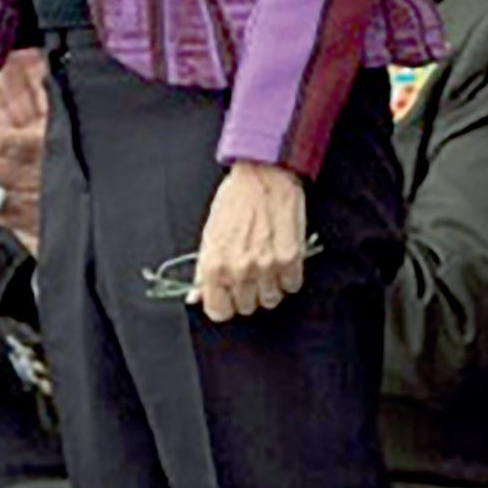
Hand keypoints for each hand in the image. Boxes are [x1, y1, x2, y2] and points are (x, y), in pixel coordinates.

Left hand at [191, 161, 305, 321]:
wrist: (263, 174)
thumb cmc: (235, 200)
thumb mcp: (209, 234)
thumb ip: (202, 271)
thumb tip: (195, 298)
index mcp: (214, 266)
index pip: (219, 312)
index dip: (225, 304)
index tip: (230, 295)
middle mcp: (239, 270)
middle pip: (247, 308)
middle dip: (249, 292)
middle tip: (250, 268)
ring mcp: (266, 266)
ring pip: (271, 300)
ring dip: (270, 285)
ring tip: (267, 260)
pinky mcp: (290, 259)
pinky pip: (292, 285)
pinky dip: (289, 275)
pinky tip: (282, 255)